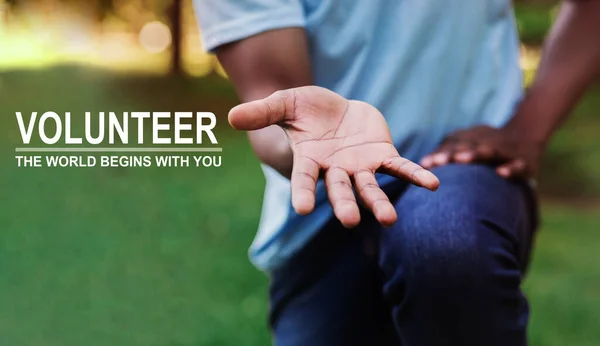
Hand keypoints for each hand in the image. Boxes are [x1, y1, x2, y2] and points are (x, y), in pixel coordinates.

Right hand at [229, 86, 438, 227]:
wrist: (335, 109)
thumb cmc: (306, 109)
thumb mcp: (285, 103)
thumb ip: (263, 113)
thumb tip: (231, 117)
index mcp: (311, 160)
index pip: (305, 179)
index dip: (303, 192)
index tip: (302, 209)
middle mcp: (336, 170)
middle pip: (339, 190)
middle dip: (343, 204)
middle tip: (348, 221)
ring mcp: (361, 167)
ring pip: (370, 188)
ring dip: (378, 203)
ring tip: (389, 219)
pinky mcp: (382, 156)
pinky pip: (400, 168)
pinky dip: (415, 176)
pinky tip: (432, 184)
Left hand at [420, 125, 544, 178]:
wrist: (526, 132)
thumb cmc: (486, 145)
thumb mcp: (467, 144)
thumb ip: (446, 154)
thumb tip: (422, 164)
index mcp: (470, 140)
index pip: (452, 146)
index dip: (439, 154)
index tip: (425, 164)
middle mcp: (485, 142)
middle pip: (466, 147)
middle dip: (451, 154)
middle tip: (437, 163)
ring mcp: (504, 150)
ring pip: (489, 152)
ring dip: (475, 154)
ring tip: (462, 160)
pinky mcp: (523, 161)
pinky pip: (517, 165)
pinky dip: (510, 168)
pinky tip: (501, 173)